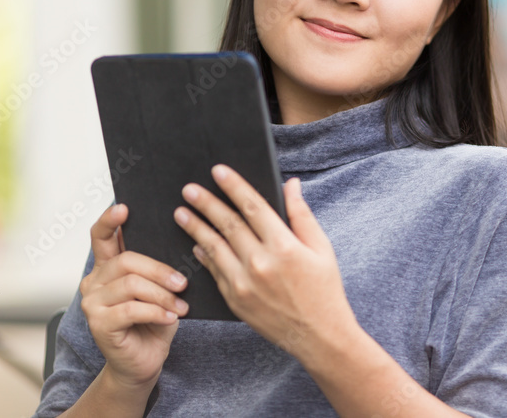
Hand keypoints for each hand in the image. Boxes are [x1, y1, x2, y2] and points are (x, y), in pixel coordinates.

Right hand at [79, 204, 190, 387]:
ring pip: (132, 285)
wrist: (144, 360)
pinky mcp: (98, 324)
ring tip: (180, 305)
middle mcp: (94, 281)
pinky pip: (132, 310)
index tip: (125, 207)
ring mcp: (92, 303)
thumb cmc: (155, 320)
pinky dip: (156, 312)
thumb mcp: (160, 288)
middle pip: (126, 260)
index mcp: (107, 267)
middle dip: (160, 270)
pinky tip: (171, 318)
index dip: (110, 219)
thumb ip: (158, 267)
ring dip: (162, 295)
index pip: (100, 236)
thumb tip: (182, 239)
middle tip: (183, 283)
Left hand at [173, 165, 356, 365]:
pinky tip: (196, 244)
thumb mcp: (321, 248)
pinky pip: (215, 272)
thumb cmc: (325, 288)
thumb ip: (302, 214)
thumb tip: (290, 185)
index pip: (252, 206)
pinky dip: (204, 255)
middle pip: (228, 224)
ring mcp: (245, 284)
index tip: (218, 171)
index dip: (234, 186)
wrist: (318, 336)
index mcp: (285, 246)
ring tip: (181, 212)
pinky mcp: (236, 301)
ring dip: (195, 228)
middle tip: (189, 189)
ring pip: (214, 247)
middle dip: (207, 203)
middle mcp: (261, 263)